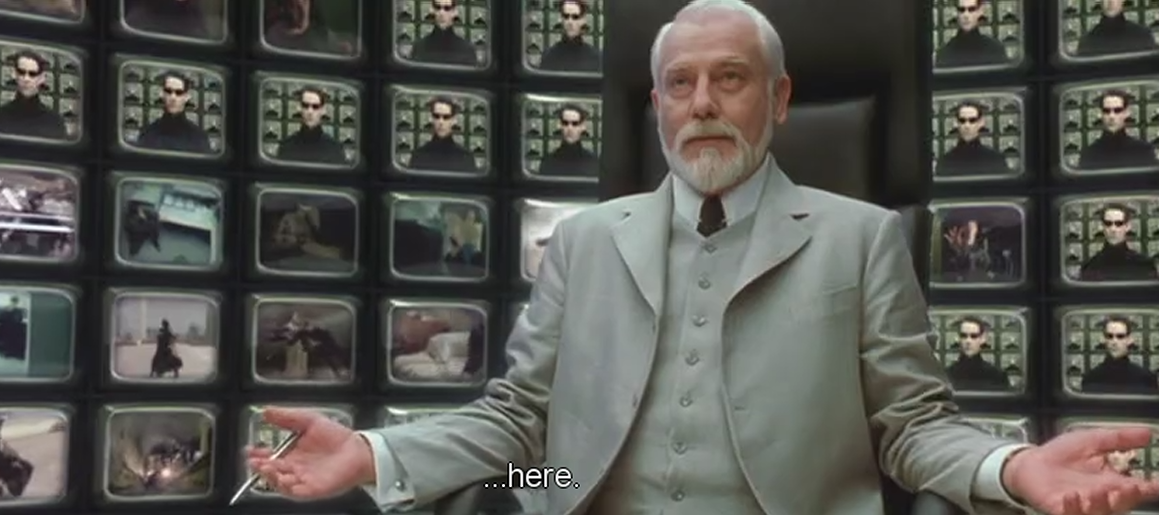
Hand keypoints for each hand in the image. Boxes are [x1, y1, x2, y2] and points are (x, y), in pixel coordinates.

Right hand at [245, 408, 374, 499]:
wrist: (359, 449)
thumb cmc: (337, 436)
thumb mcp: (309, 420)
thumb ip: (286, 417)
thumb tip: (266, 411)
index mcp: (292, 454)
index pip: (269, 457)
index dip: (257, 455)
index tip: (249, 449)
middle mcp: (295, 469)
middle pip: (271, 471)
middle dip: (259, 467)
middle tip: (253, 460)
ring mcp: (303, 480)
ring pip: (279, 483)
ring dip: (270, 477)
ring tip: (264, 466)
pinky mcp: (313, 489)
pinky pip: (295, 492)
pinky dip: (286, 487)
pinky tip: (282, 478)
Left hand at [1002, 427, 1158, 514]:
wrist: (1030, 462)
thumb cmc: (1063, 454)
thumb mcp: (1093, 440)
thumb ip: (1119, 439)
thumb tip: (1149, 433)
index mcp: (1112, 482)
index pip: (1137, 489)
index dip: (1151, 487)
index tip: (1157, 482)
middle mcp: (1100, 496)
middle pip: (1121, 504)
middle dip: (1128, 497)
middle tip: (1133, 486)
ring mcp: (1081, 504)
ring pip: (1099, 512)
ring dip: (1102, 503)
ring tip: (1100, 490)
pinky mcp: (1059, 508)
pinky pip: (1069, 513)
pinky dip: (1072, 507)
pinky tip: (1072, 496)